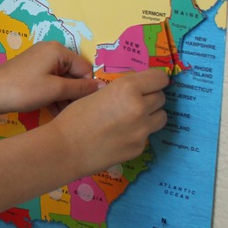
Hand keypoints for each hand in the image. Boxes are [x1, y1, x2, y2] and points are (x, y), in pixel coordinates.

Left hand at [0, 41, 100, 115]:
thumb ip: (81, 88)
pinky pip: (50, 82)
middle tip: (71, 112)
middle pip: (73, 73)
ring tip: (60, 114)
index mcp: (58, 50)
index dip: (85, 88)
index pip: (85, 68)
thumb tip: (102, 87)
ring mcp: (39, 60)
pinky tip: (51, 110)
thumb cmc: (22, 91)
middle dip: (74, 93)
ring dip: (63, 97)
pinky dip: (52, 95)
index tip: (82, 105)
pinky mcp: (31, 71)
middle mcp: (50, 51)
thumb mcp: (55, 90)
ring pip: (61, 80)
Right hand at [48, 68, 169, 177]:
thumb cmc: (74, 117)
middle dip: (151, 98)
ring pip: (160, 117)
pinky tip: (119, 137)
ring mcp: (142, 130)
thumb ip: (121, 90)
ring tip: (131, 119)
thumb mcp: (96, 93)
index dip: (155, 80)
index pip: (160, 78)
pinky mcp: (139, 148)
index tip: (149, 84)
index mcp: (127, 88)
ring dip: (150, 115)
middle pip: (161, 97)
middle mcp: (140, 107)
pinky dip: (137, 134)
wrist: (65, 148)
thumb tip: (136, 89)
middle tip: (134, 102)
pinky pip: (147, 136)